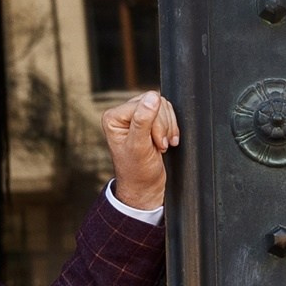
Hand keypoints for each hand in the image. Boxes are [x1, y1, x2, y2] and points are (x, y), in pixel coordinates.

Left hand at [103, 89, 179, 213]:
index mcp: (114, 117)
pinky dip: (171, 128)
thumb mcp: (139, 146)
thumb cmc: (137, 172)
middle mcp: (123, 114)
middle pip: (154, 103)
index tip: (156, 143)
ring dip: (168, 128)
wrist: (145, 187)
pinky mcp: (148, 121)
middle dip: (162, 126)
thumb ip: (143, 121)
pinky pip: (167, 113)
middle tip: (160, 146)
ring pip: (163, 107)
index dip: (156, 123)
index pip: (144, 103)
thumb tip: (151, 97)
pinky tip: (168, 142)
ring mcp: (136, 117)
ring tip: (162, 145)